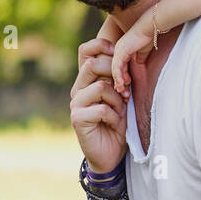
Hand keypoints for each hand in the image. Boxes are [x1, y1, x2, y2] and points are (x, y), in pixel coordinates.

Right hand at [71, 38, 126, 173]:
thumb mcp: (121, 96)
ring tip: (119, 112)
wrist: (111, 153)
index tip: (118, 55)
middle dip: (115, 75)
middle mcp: (78, 89)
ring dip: (117, 100)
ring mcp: (75, 103)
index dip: (101, 46)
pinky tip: (113, 124)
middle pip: (92, 64)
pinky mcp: (77, 118)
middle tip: (125, 93)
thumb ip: (118, 78)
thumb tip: (125, 56)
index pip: (86, 51)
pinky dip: (113, 116)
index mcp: (87, 80)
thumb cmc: (118, 122)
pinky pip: (101, 108)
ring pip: (100, 86)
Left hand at [111, 24, 154, 98]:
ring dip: (119, 83)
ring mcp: (117, 52)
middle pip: (116, 71)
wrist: (150, 27)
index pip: (120, 69)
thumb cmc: (148, 36)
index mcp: (122, 52)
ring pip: (115, 71)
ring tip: (121, 92)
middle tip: (123, 96)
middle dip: (120, 84)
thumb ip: (139, 59)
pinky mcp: (120, 52)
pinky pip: (117, 67)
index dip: (123, 80)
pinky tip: (122, 84)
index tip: (127, 91)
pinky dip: (119, 77)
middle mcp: (117, 52)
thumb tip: (139, 66)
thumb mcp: (142, 52)